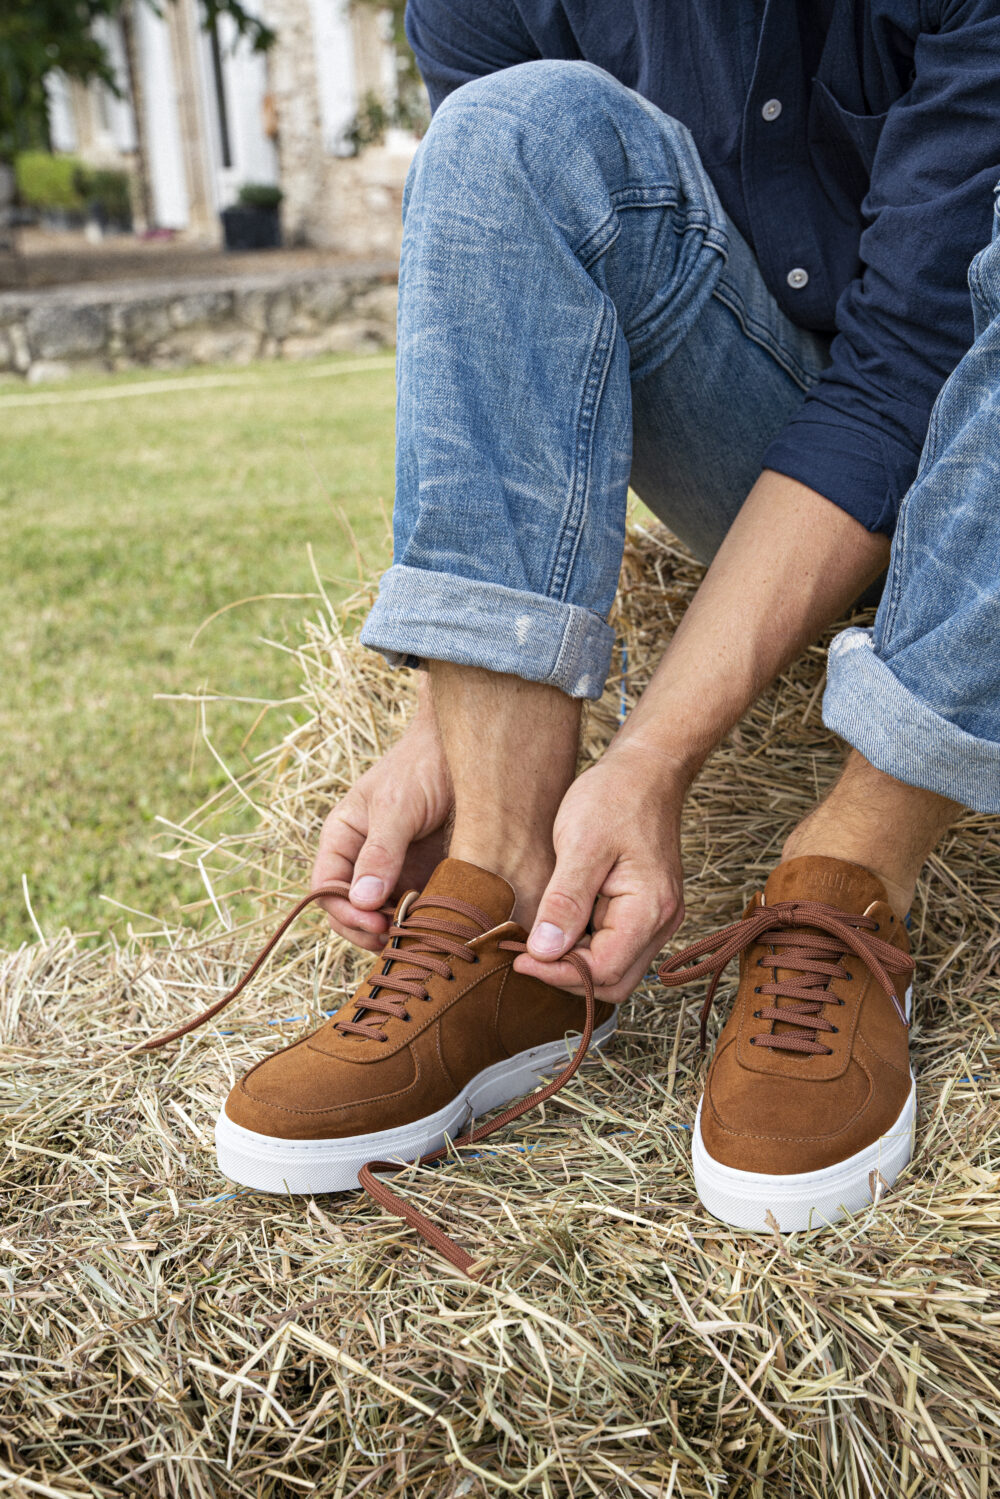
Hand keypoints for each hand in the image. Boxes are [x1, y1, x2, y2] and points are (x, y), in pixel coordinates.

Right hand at [311, 696, 452, 951]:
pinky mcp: (426, 877)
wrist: (470, 750)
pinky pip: (415, 911)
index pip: (326, 889)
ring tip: (419, 936)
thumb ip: (380, 852)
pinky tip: (437, 927)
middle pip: (350, 912)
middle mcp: (363, 859)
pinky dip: (421, 924)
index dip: (344, 914)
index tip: (374, 925)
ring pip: (383, 917)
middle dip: (367, 930)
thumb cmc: (423, 766)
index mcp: (343, 838)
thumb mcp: (397, 806)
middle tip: (396, 938)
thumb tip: (361, 901)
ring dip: (396, 932)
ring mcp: (395, 870)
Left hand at [512, 742, 685, 1002]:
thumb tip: (544, 952)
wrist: (645, 770)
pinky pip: (616, 946)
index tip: (519, 956)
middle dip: (566, 975)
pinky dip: (585, 946)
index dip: (557, 973)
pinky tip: (557, 924)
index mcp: (649, 909)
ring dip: (575, 963)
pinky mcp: (646, 910)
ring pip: (615, 968)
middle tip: (525, 953)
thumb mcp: (581, 844)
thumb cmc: (614, 797)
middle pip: (613, 981)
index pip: (604, 971)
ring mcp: (657, 918)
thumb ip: (565, 901)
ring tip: (538, 938)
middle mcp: (662, 922)